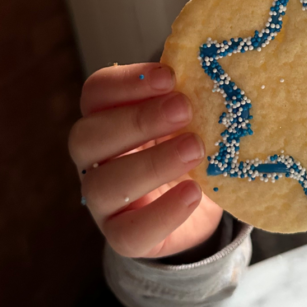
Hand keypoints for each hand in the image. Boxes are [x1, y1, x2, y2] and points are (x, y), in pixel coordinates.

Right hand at [68, 63, 222, 257]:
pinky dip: (163, 214)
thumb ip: (192, 99)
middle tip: (184, 109)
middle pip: (89, 136)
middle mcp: (96, 159)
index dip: (127, 82)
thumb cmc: (189, 148)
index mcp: (107, 120)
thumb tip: (218, 69)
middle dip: (137, 120)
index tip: (170, 76)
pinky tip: (193, 193)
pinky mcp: (123, 236)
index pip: (97, 94)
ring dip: (150, 165)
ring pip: (103, 186)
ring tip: (195, 150)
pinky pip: (129, 233)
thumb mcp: (190, 120)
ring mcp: (104, 202)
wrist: (198, 203)